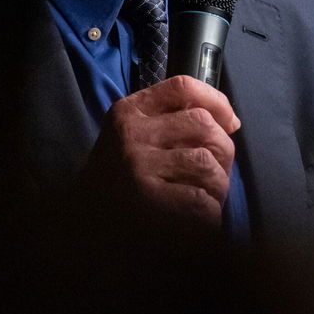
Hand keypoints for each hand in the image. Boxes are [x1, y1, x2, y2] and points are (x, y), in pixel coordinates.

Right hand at [80, 75, 240, 228]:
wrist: (82, 227)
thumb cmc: (117, 181)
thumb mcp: (131, 138)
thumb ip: (170, 121)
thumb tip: (230, 121)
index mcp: (128, 113)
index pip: (182, 87)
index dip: (216, 101)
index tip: (231, 123)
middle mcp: (131, 135)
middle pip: (203, 125)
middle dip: (223, 151)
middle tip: (216, 175)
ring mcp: (137, 168)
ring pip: (206, 163)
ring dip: (218, 185)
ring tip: (207, 199)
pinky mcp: (147, 202)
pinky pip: (200, 200)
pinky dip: (209, 213)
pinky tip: (198, 220)